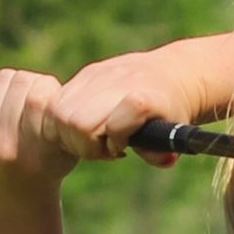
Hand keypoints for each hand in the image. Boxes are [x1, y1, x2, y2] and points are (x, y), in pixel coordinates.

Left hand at [0, 69, 78, 197]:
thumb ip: (68, 123)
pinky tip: (8, 98)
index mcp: (33, 153)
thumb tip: (68, 90)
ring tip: (25, 96)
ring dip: (17, 82)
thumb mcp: (69, 152)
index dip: (51, 89)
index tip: (56, 97)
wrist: (13, 197)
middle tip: (42, 93)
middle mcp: (4, 143)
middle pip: (21, 82)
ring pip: (2, 79)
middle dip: (36, 82)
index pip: (39, 97)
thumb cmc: (50, 169)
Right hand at [49, 47, 204, 168]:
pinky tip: (87, 125)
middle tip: (103, 147)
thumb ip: (161, 153)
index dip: (113, 142)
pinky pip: (58, 102)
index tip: (122, 148)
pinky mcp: (87, 73)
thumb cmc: (172, 111)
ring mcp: (99, 74)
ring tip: (94, 137)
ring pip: (60, 112)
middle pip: (76, 122)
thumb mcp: (175, 136)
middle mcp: (119, 81)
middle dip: (85, 145)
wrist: (172, 74)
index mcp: (145, 98)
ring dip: (72, 134)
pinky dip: (66, 121)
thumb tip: (163, 160)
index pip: (113, 125)